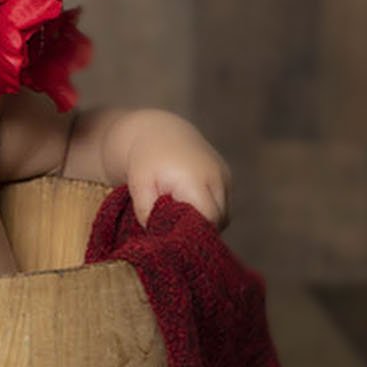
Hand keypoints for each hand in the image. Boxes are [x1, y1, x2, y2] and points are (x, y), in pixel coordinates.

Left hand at [119, 111, 230, 229]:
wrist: (157, 130)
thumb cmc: (146, 159)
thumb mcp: (139, 185)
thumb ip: (147, 211)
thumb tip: (158, 235)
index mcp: (195, 181)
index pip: (207, 221)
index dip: (193, 232)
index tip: (174, 235)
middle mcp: (217, 178)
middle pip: (219, 220)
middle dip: (200, 229)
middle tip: (176, 228)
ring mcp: (225, 176)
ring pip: (224, 214)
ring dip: (206, 219)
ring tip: (181, 212)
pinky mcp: (227, 175)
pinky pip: (223, 203)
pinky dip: (210, 208)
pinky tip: (190, 202)